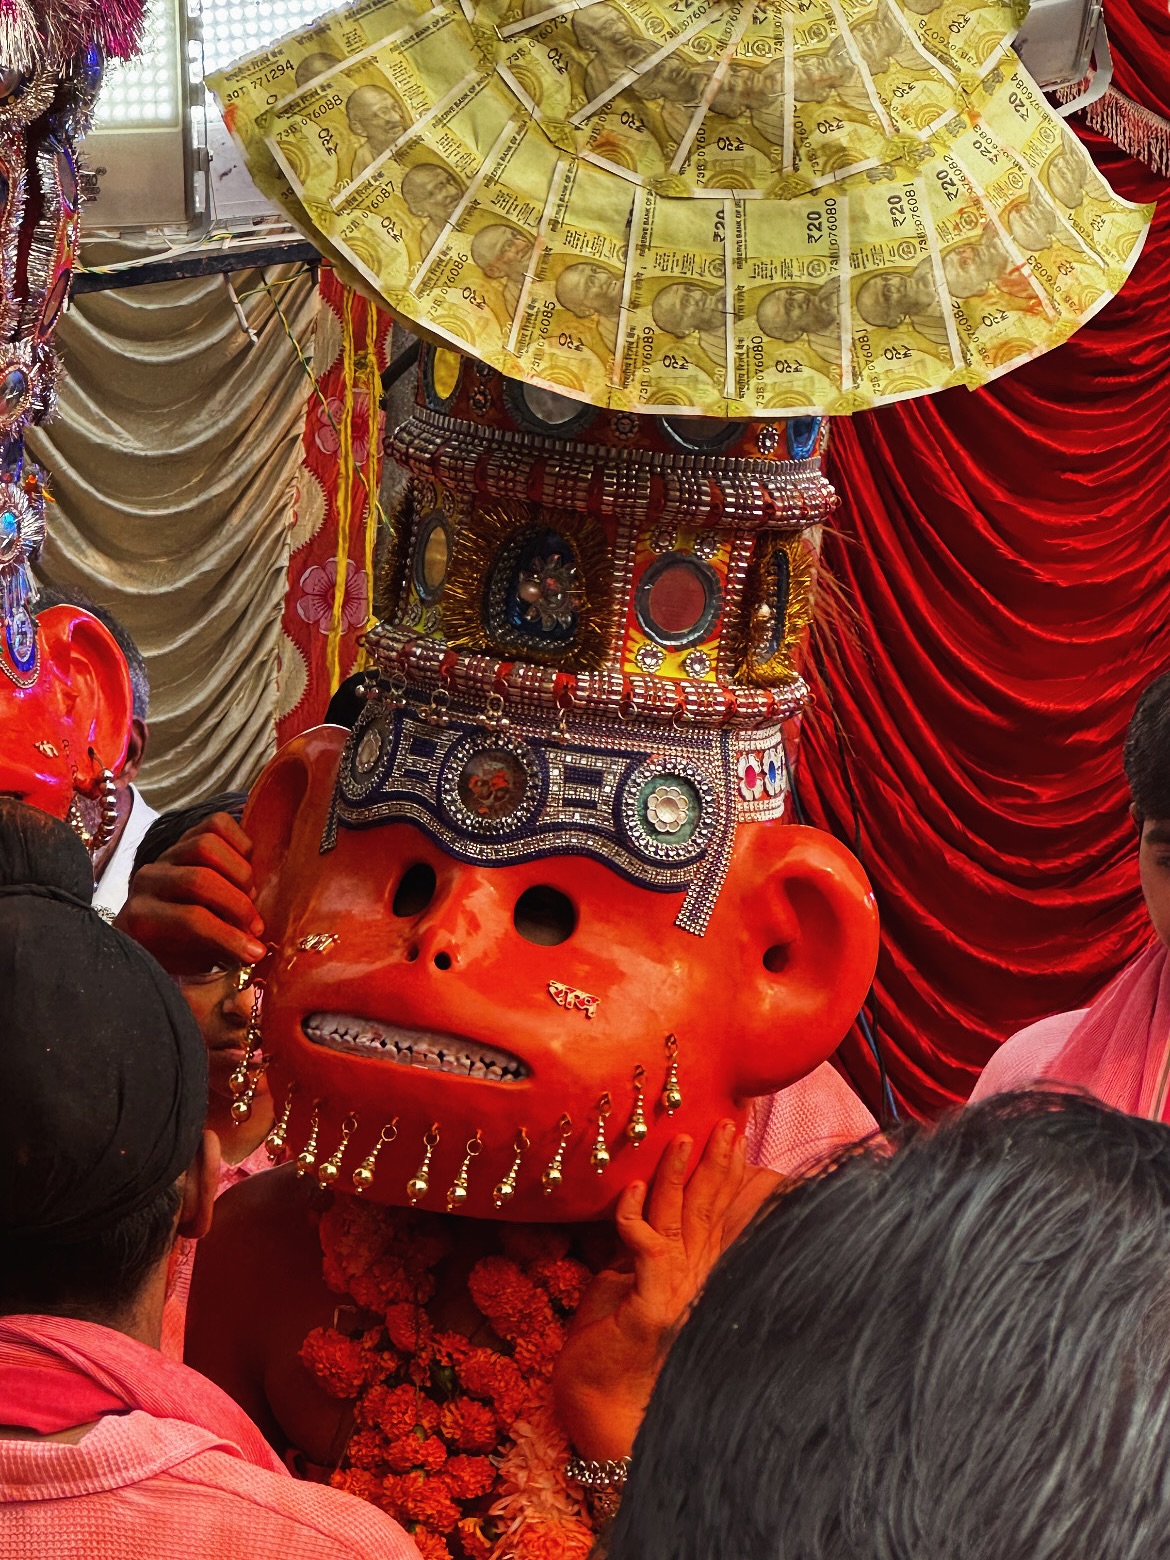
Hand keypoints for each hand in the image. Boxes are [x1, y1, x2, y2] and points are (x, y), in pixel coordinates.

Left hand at [115, 812, 266, 973]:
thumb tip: (256, 951)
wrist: (150, 930)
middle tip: (256, 925)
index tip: (255, 953)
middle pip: (200, 879)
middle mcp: (149, 879)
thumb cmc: (174, 951)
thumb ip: (217, 954)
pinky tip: (247, 866)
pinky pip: (215, 824)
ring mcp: (166, 854)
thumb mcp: (189, 963)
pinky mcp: (184, 837)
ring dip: (240, 873)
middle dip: (238, 904)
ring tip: (251, 895)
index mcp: (143, 916)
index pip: (190, 919)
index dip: (228, 936)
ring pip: (207, 845)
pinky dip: (240, 843)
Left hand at [552, 1119, 777, 1461]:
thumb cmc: (603, 1355)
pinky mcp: (651, 1307)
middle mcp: (690, 1281)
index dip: (719, 1176)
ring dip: (679, 1177)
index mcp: (687, 1276)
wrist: (600, 1413)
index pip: (709, 1216)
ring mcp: (675, 1294)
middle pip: (708, 1212)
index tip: (727, 1137)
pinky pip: (646, 1248)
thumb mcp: (618, 1293)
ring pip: (681, 1221)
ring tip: (685, 1139)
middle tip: (727, 1124)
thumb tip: (631, 1225)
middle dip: (717, 1165)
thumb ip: (631, 1259)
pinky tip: (627, 1191)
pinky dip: (635, 1217)